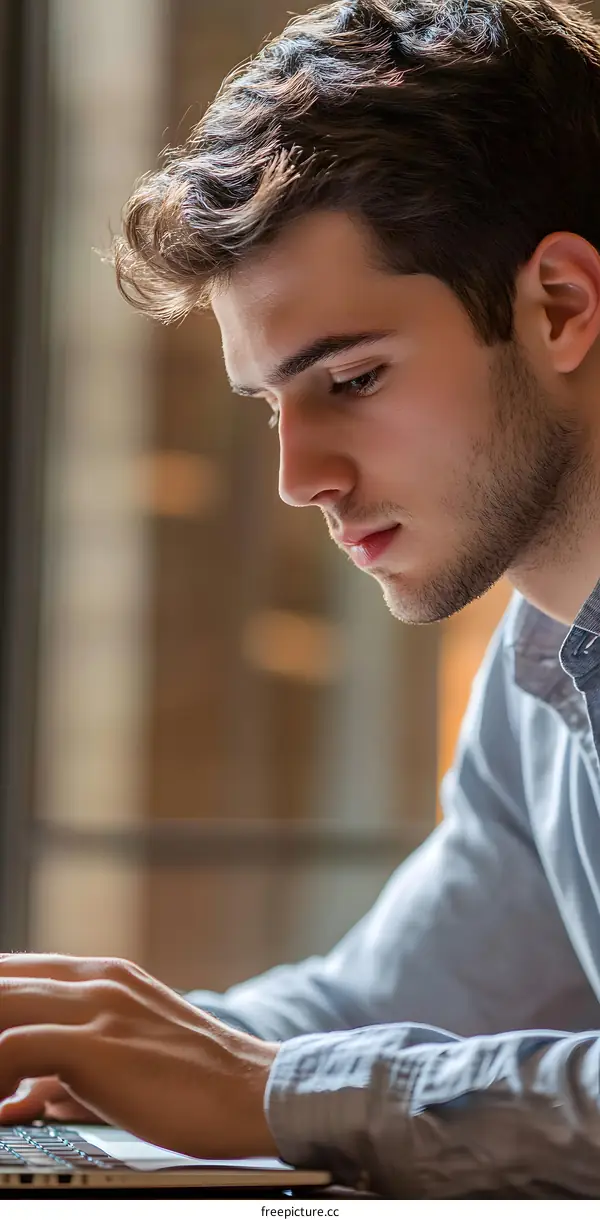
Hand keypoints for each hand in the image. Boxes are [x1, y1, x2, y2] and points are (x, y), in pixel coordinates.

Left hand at [0, 954, 279, 1158]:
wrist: (256, 1092)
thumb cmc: (196, 1085)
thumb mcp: (124, 1061)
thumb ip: (69, 1072)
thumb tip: (25, 1101)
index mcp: (100, 976)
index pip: (10, 972)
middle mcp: (95, 980)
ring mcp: (97, 1007)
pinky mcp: (98, 1044)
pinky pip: (12, 1047)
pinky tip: (2, 1108)